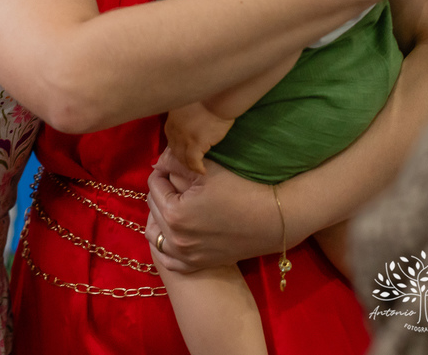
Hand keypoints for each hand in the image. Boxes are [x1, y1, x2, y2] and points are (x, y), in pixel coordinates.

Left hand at [146, 148, 285, 274]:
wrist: (273, 220)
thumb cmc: (241, 190)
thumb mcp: (205, 170)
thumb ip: (174, 162)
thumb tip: (157, 163)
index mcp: (174, 214)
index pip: (154, 185)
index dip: (164, 172)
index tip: (176, 167)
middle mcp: (176, 239)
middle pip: (153, 207)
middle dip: (162, 192)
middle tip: (178, 183)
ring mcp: (186, 256)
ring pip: (156, 234)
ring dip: (159, 217)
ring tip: (174, 204)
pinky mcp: (197, 265)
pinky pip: (169, 259)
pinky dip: (166, 246)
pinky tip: (174, 233)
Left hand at [163, 104, 233, 174]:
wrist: (217, 98)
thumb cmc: (207, 98)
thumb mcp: (187, 105)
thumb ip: (183, 116)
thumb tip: (188, 124)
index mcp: (171, 120)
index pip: (171, 139)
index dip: (177, 147)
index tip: (184, 151)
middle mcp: (174, 130)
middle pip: (175, 149)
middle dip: (181, 158)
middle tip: (190, 163)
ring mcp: (184, 138)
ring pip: (182, 157)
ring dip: (188, 165)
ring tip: (196, 168)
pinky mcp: (196, 143)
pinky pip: (193, 161)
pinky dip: (197, 168)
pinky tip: (203, 171)